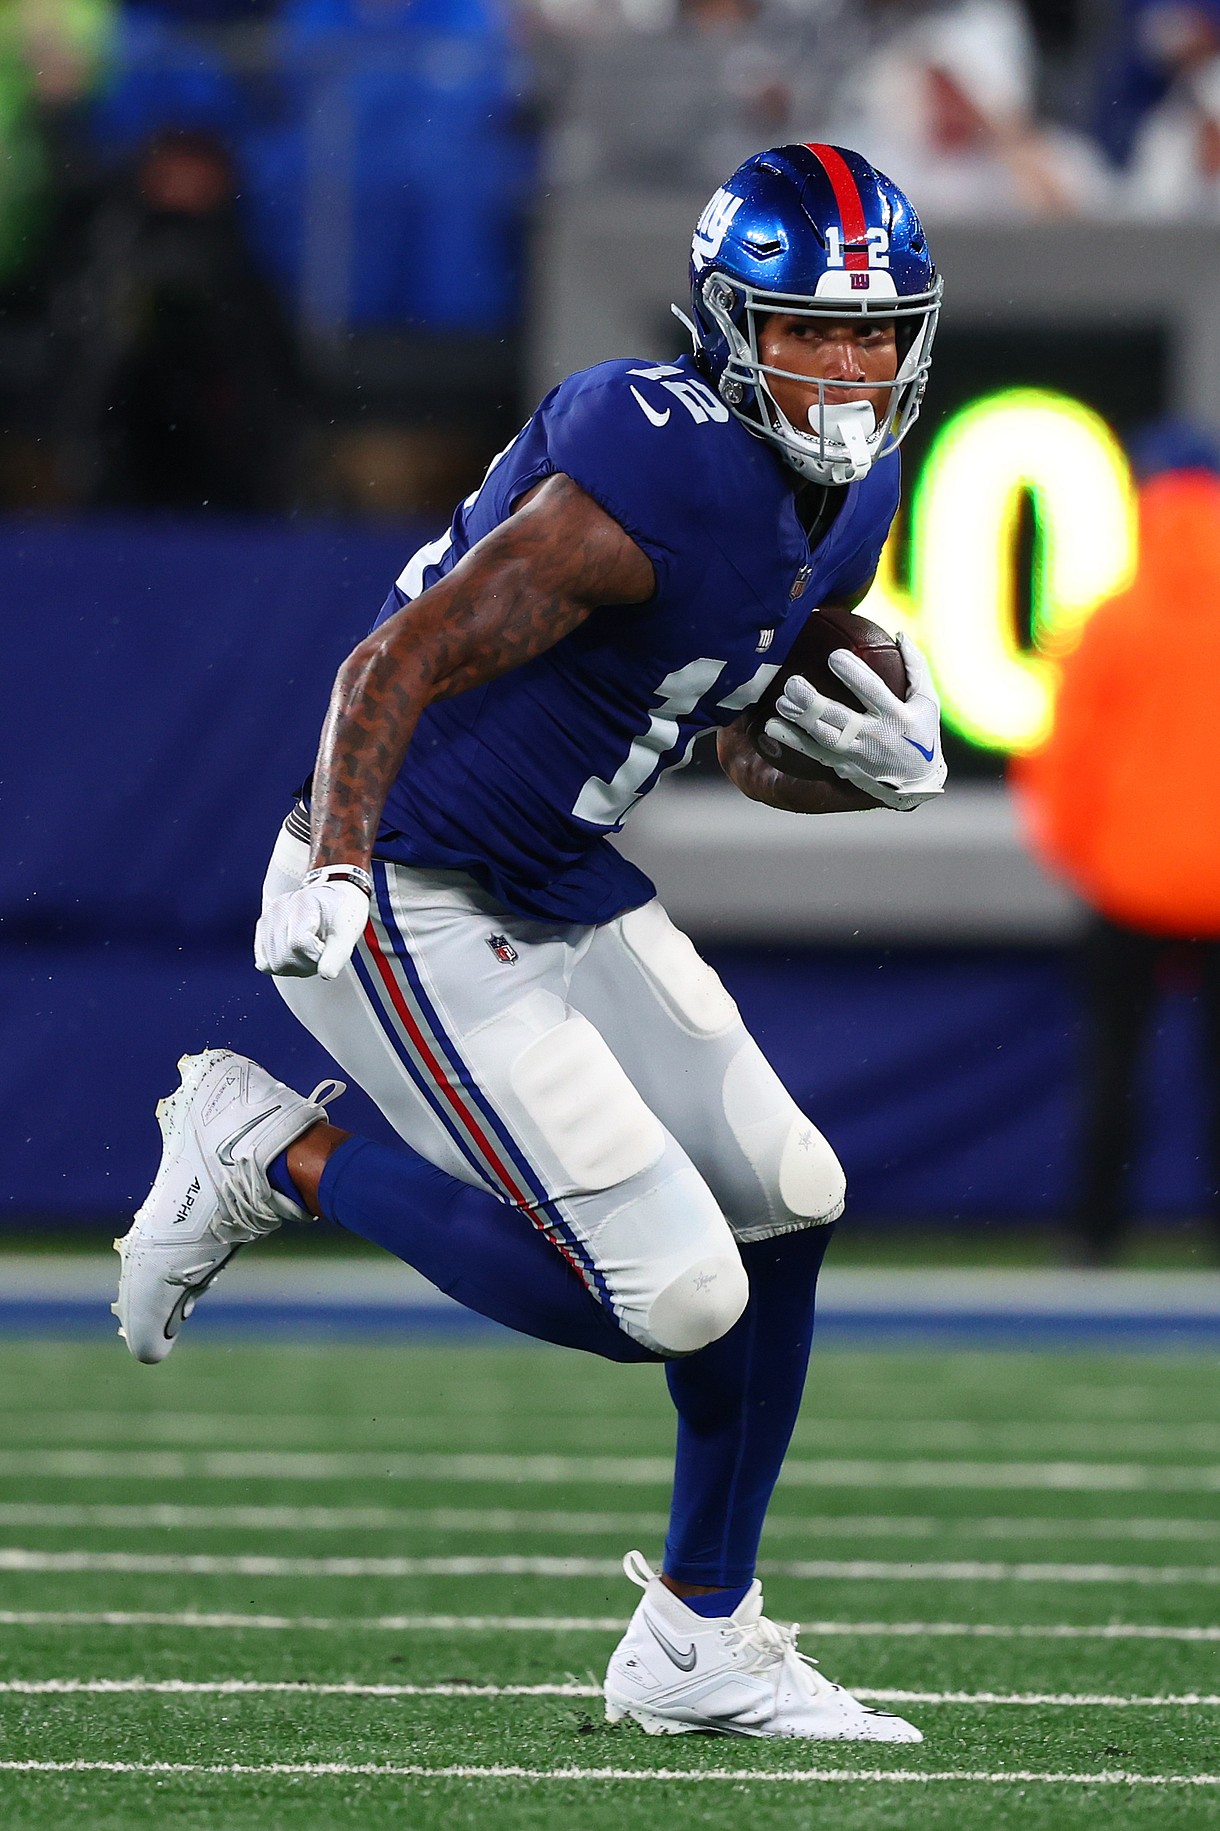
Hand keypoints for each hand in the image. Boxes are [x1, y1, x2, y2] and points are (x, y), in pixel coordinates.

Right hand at [254, 880, 369, 979]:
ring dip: (295, 966)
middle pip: (283, 958)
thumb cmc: (341, 912)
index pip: (298, 943)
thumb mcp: (348, 932)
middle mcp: (279, 908)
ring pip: (273, 964)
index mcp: (303, 902)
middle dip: (306, 963)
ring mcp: (267, 918)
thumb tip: (326, 974)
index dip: (316, 955)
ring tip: (310, 951)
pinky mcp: (261, 930)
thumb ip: (338, 954)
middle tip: (321, 952)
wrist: (332, 899)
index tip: (327, 948)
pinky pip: (264, 962)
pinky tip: (296, 955)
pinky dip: (282, 965)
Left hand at [762, 631, 946, 811]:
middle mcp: (874, 737)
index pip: (872, 692)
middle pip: (840, 718)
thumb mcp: (927, 702)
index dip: (853, 675)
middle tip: (792, 683)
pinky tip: (770, 726)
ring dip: (799, 720)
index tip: (833, 656)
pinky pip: (813, 753)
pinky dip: (791, 740)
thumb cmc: (922, 734)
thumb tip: (900, 634)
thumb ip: (915, 669)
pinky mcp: (842, 766)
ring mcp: (856, 755)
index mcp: (896, 717)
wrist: (917, 784)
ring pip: (823, 737)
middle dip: (814, 702)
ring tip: (781, 701)